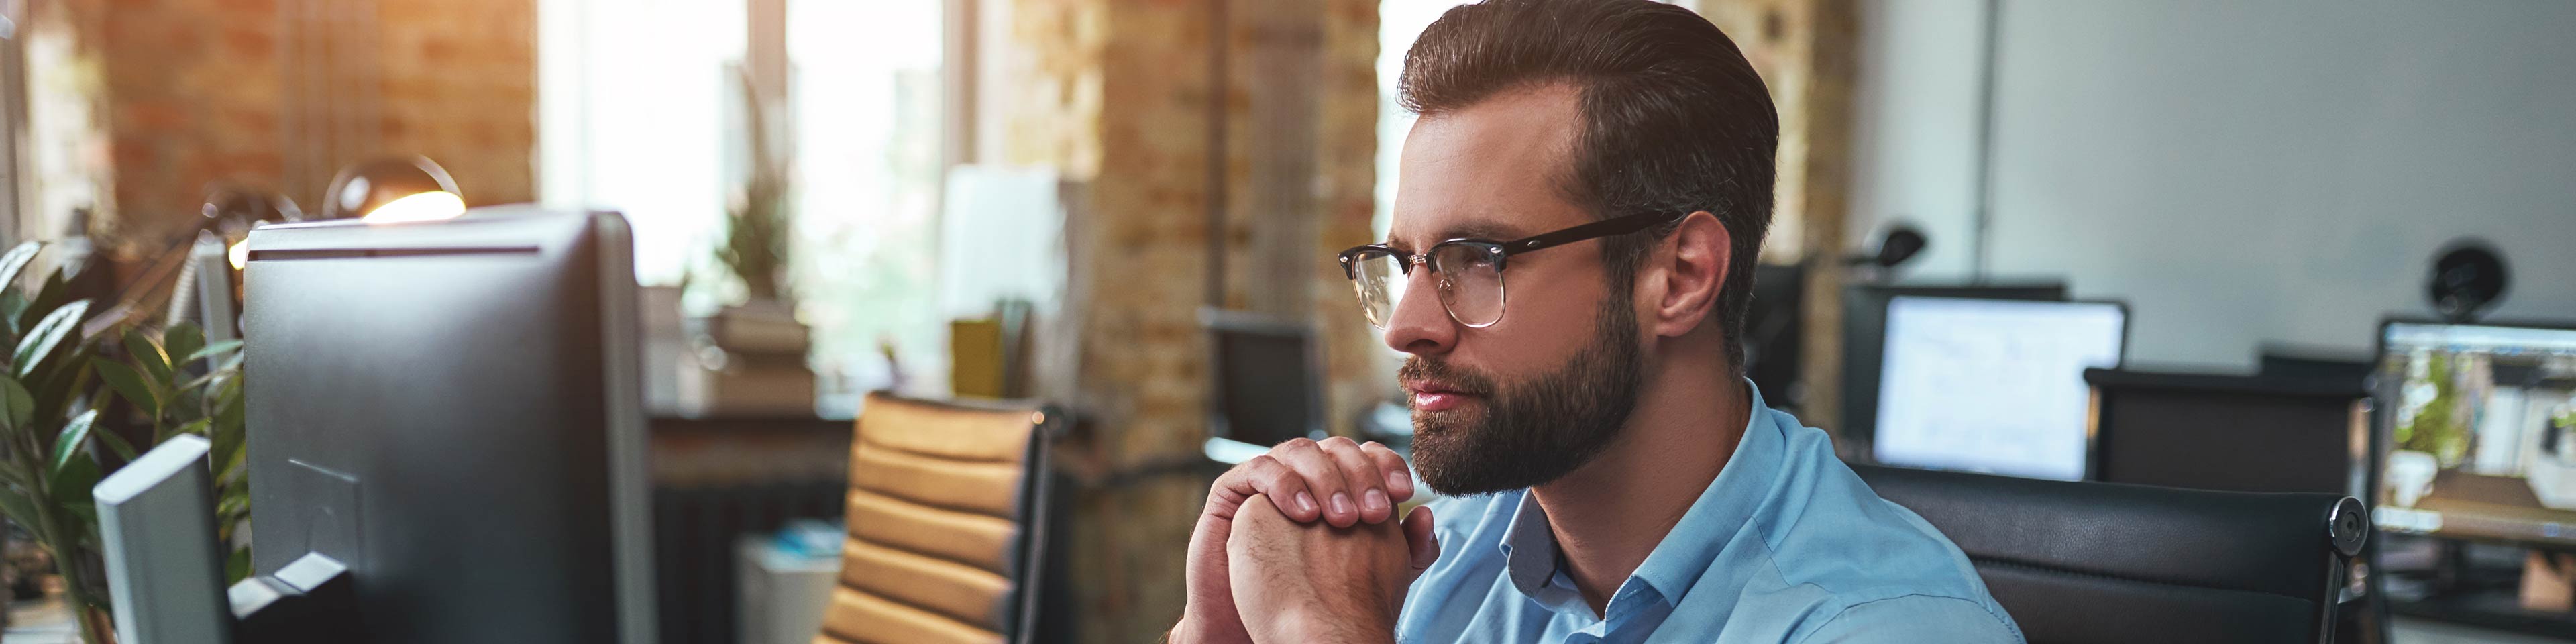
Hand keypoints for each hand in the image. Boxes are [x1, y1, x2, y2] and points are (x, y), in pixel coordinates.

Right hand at [1174, 438, 1415, 643]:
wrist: (1257, 629)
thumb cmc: (1311, 601)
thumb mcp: (1369, 578)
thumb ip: (1404, 550)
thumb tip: (1426, 515)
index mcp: (1339, 485)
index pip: (1367, 455)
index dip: (1388, 465)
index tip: (1405, 492)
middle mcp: (1305, 475)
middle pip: (1337, 448)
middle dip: (1361, 474)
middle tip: (1375, 512)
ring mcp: (1270, 479)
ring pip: (1299, 451)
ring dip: (1325, 478)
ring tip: (1342, 518)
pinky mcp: (1233, 491)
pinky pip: (1259, 469)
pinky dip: (1283, 484)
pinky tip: (1304, 514)